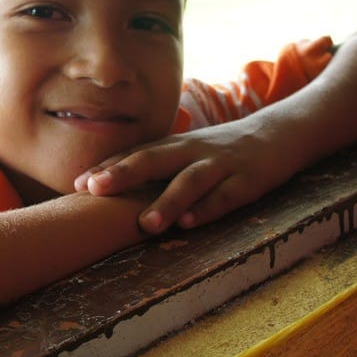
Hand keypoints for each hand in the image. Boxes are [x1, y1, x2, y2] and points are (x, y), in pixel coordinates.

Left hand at [74, 121, 292, 233]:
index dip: (106, 168)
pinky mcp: (247, 180)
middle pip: (154, 159)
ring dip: (166, 202)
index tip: (75, 185)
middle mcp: (192, 152)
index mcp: (174, 146)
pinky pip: (226, 197)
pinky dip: (207, 209)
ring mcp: (221, 165)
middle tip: (93, 189)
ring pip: (190, 181)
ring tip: (144, 224)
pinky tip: (190, 223)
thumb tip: (112, 187)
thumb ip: (156, 167)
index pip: (135, 154)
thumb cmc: (222, 150)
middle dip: (122, 174)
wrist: (281, 132)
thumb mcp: (187, 152)